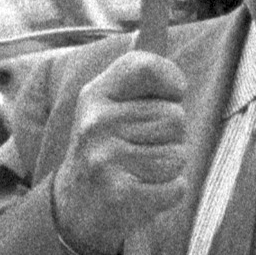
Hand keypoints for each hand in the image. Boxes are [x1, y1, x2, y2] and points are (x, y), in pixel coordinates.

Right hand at [45, 52, 193, 254]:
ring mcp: (106, 158)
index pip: (145, 67)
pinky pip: (177, 186)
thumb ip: (140, 77)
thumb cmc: (107, 150)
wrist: (76, 207)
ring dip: (169, 167)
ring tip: (139, 171)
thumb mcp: (110, 106)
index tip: (172, 94)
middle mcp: (96, 123)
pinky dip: (169, 193)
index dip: (171, 80)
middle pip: (175, 117)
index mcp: (94, 96)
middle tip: (140, 148)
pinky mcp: (120, 193)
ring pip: (179, 154)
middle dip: (169, 136)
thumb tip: (166, 47)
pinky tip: (143, 192)